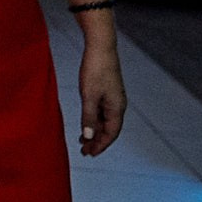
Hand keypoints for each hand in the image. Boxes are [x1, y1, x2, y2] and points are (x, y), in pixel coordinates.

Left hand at [78, 42, 126, 156]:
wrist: (100, 47)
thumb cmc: (95, 69)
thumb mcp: (88, 95)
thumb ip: (88, 117)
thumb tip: (88, 137)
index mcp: (117, 108)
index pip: (111, 134)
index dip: (101, 145)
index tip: (89, 154)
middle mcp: (118, 105)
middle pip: (109, 130)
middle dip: (97, 141)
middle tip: (84, 152)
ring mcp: (113, 98)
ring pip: (104, 121)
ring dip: (94, 131)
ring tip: (82, 142)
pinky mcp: (107, 92)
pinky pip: (101, 112)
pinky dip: (93, 120)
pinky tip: (85, 123)